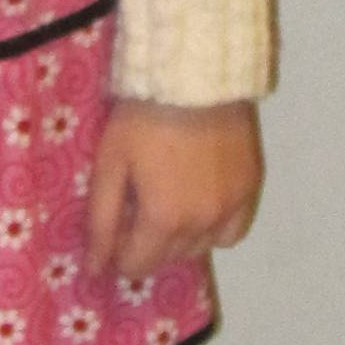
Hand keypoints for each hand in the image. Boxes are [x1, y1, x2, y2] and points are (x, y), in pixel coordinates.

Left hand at [85, 98, 261, 281]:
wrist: (195, 75)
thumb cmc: (144, 116)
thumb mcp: (110, 163)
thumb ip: (101, 221)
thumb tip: (93, 269)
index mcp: (164, 220)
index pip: (138, 265)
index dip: (119, 252)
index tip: (114, 226)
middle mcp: (203, 224)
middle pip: (168, 258)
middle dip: (147, 243)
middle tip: (137, 205)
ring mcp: (232, 208)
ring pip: (201, 247)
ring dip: (180, 238)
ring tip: (168, 202)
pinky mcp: (251, 188)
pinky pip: (234, 231)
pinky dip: (215, 229)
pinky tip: (200, 205)